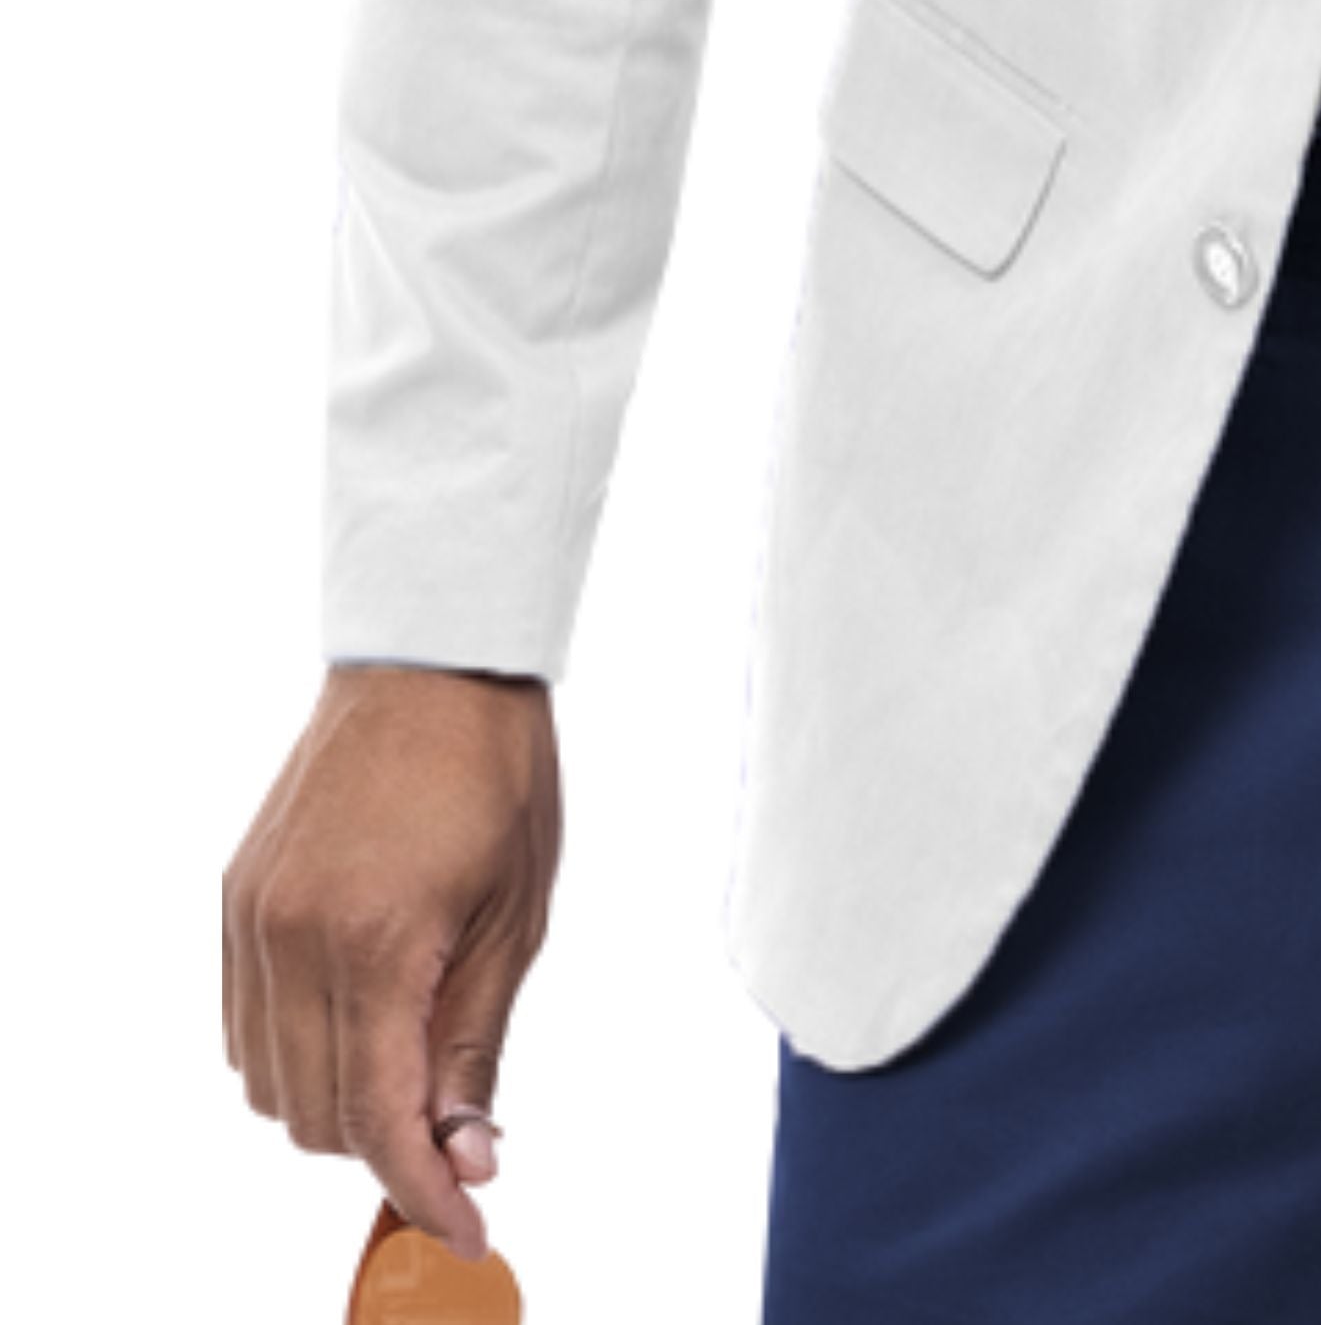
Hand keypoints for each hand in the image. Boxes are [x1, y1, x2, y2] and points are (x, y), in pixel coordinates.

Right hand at [222, 661, 560, 1263]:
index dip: (420, 1189)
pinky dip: (295, 1052)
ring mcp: (253, 920)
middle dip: (386, 1142)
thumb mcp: (517, 914)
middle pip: (317, 1116)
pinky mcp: (235, 901)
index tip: (462, 1225)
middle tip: (457, 1121)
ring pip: (269, 1083)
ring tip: (414, 1054)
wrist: (435, 663)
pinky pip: (245, 1025)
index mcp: (380, 943)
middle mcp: (295, 939)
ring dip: (337, 1101)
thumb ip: (477, 1041)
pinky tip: (360, 1016)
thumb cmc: (497, 773)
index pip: (381, 1117)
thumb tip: (469, 1152)